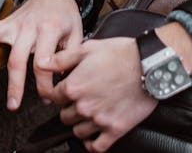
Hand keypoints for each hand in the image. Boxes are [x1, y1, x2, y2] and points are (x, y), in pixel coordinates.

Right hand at [0, 0, 82, 109]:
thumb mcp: (76, 34)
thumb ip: (69, 55)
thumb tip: (61, 77)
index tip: (47, 95)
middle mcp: (31, 27)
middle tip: (14, 103)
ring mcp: (17, 24)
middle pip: (19, 58)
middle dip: (15, 83)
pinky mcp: (8, 22)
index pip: (44, 63)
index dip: (45, 83)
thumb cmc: (65, 16)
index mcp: (50, 30)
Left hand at [42, 37, 157, 151]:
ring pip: (78, 132)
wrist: (149, 64)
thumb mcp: (88, 48)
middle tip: (80, 102)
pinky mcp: (115, 129)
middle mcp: (84, 106)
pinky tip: (93, 138)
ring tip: (89, 116)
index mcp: (74, 86)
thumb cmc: (121, 54)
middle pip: (65, 116)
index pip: (54, 98)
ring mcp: (99, 120)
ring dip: (81, 125)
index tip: (65, 92)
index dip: (59, 94)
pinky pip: (97, 147)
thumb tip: (42, 63)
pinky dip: (92, 145)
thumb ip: (62, 59)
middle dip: (70, 109)